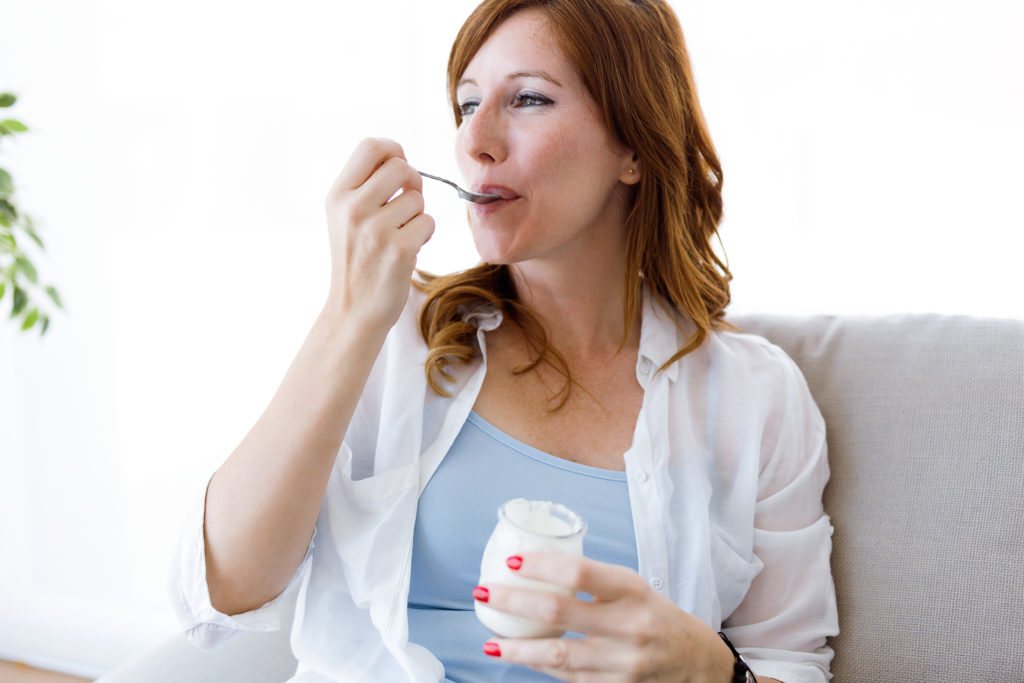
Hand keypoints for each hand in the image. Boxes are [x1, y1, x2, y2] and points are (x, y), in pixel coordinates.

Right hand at [323, 137, 434, 330]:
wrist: (354, 309)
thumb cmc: (357, 259)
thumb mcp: (345, 217)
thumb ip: (365, 186)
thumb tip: (400, 158)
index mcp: (338, 195)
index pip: (371, 146)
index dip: (394, 150)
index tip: (400, 167)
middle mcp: (353, 209)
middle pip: (402, 166)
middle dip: (413, 182)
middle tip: (407, 203)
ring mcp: (375, 229)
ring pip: (418, 198)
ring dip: (418, 214)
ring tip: (402, 233)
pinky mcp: (399, 249)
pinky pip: (428, 222)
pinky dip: (425, 234)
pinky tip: (410, 249)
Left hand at [475, 553, 734, 681]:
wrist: (696, 663)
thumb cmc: (655, 615)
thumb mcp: (632, 587)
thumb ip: (592, 581)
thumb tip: (533, 568)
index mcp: (632, 590)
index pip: (579, 573)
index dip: (541, 566)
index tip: (513, 562)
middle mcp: (629, 626)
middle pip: (558, 612)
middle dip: (513, 602)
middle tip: (484, 592)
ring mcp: (623, 663)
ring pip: (558, 656)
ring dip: (518, 649)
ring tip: (491, 642)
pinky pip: (568, 678)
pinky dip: (540, 667)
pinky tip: (519, 658)